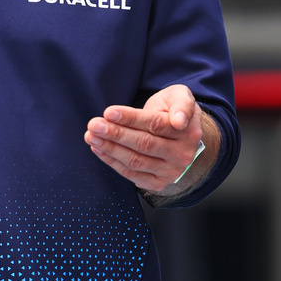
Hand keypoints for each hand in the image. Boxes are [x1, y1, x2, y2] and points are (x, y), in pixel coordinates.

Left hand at [85, 84, 211, 193]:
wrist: (181, 137)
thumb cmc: (174, 111)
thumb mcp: (181, 97)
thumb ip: (182, 104)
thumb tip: (178, 121)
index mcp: (188, 131)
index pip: (155, 124)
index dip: (131, 119)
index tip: (109, 112)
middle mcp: (182, 155)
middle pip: (144, 144)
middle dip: (116, 134)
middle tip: (94, 125)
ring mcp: (170, 171)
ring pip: (136, 161)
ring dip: (110, 149)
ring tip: (92, 136)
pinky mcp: (157, 183)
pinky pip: (131, 174)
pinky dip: (112, 162)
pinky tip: (99, 149)